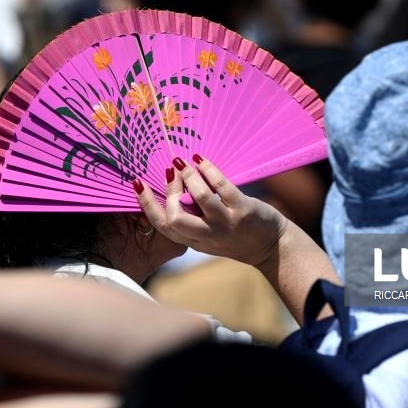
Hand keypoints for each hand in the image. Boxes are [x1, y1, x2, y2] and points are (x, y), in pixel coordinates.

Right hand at [133, 155, 288, 267]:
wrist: (269, 246)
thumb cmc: (233, 235)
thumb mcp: (206, 235)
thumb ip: (189, 219)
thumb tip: (170, 187)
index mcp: (193, 241)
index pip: (163, 226)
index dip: (147, 204)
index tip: (138, 183)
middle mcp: (207, 236)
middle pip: (175, 218)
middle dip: (169, 192)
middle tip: (171, 173)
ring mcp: (226, 224)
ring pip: (200, 198)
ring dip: (188, 177)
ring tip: (183, 162)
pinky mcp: (243, 210)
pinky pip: (222, 187)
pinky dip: (208, 170)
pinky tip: (200, 160)